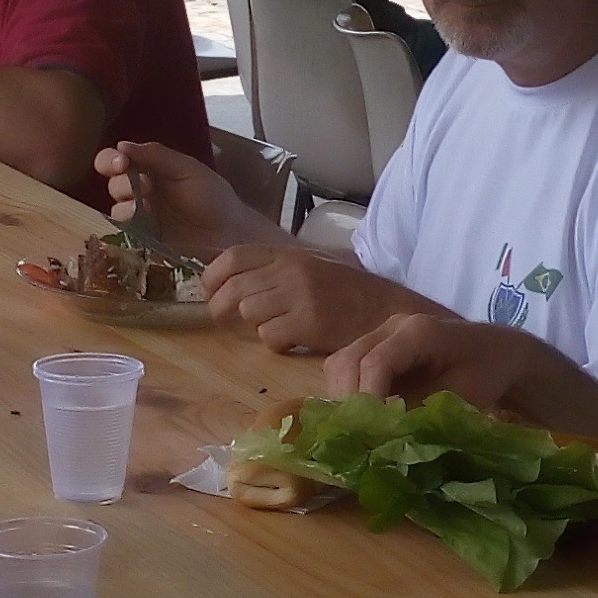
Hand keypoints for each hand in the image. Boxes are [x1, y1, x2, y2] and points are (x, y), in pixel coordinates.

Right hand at [98, 137, 268, 253]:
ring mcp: (141, 217)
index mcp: (148, 169)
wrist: (231, 232)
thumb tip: (122, 145)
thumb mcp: (187, 169)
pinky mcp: (144, 239)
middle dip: (121, 183)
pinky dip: (132, 226)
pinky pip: (126, 232)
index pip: (115, 160)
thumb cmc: (213, 196)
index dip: (110, 160)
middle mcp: (140, 191)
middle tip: (145, 186)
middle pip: (112, 184)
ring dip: (127, 205)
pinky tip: (149, 222)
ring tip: (147, 207)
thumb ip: (156, 155)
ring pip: (116, 209)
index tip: (120, 162)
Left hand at [205, 244, 420, 355]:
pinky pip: (270, 336)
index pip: (233, 256)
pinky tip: (292, 341)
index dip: (213, 277)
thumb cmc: (344, 293)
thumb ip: (273, 270)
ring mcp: (300, 295)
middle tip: (227, 321)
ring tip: (275, 328)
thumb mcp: (308, 267)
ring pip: (249, 313)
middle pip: (234, 289)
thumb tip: (228, 282)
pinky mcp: (309, 322)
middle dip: (221, 309)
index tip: (211, 293)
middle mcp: (290, 270)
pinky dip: (275, 343)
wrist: (386, 309)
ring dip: (255, 326)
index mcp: (287, 254)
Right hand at [322, 311, 553, 415]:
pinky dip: (350, 393)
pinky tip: (368, 415)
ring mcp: (381, 332)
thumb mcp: (463, 396)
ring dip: (346, 398)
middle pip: (346, 361)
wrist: (498, 351)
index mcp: (419, 331)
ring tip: (365, 428)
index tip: (373, 435)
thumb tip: (384, 436)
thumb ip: (421, 412)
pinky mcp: (376, 345)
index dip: (368, 401)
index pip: (375, 364)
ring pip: (340, 364)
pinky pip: (347, 367)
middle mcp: (393, 325)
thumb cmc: (487, 373)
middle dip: (350, 402)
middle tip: (364, 436)